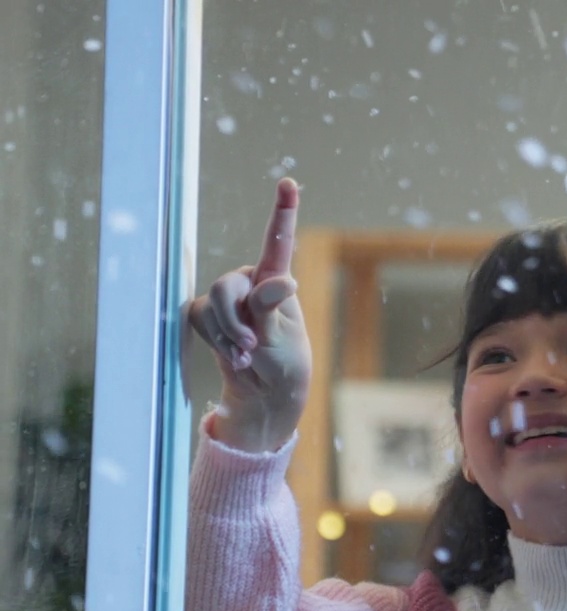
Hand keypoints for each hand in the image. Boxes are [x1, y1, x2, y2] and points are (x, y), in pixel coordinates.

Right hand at [184, 178, 311, 451]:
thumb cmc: (284, 362)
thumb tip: (281, 281)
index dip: (283, 210)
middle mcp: (252, 282)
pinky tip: (234, 355)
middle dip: (235, 322)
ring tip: (248, 354)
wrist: (266, 390)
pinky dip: (215, 341)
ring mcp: (228, 298)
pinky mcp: (207, 313)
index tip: (289, 182)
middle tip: (252, 346)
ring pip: (209, 305)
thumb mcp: (282, 338)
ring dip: (226, 337)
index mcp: (278, 280)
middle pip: (226, 286)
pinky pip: (196, 318)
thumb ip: (273, 307)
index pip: (278, 242)